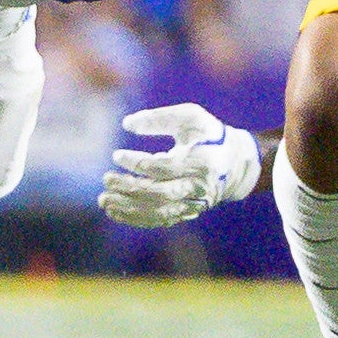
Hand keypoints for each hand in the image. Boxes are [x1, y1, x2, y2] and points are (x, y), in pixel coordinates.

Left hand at [99, 104, 262, 228]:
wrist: (234, 162)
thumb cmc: (207, 134)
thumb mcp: (191, 117)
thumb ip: (159, 117)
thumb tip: (126, 124)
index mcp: (202, 160)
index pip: (164, 167)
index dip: (137, 163)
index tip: (117, 155)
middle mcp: (200, 186)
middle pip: (160, 193)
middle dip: (129, 187)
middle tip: (106, 179)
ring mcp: (195, 203)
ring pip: (158, 211)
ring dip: (128, 207)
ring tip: (104, 199)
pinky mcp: (188, 213)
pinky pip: (159, 220)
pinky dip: (135, 218)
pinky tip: (114, 211)